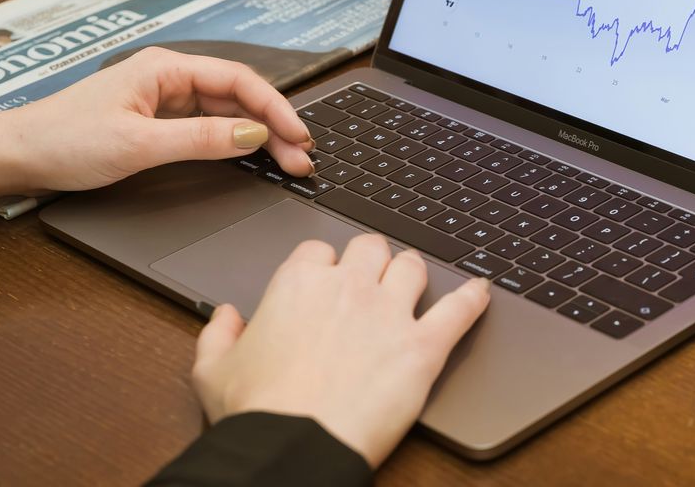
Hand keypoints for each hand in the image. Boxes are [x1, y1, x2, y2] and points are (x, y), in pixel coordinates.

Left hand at [0, 47, 312, 202]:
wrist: (16, 156)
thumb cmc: (64, 140)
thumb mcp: (138, 144)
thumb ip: (200, 139)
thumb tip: (252, 135)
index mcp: (165, 68)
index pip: (239, 81)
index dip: (276, 108)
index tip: (299, 136)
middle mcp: (168, 78)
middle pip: (238, 97)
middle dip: (274, 127)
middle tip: (302, 160)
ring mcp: (163, 100)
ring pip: (226, 113)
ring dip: (257, 137)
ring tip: (286, 162)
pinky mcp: (156, 123)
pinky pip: (206, 128)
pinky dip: (232, 143)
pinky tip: (250, 158)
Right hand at [191, 234, 491, 467]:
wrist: (292, 447)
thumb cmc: (255, 412)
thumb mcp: (212, 370)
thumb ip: (218, 334)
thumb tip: (224, 316)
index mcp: (298, 284)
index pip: (318, 251)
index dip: (323, 267)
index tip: (325, 282)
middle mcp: (348, 288)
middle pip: (370, 247)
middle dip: (371, 260)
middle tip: (371, 279)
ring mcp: (390, 314)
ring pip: (413, 266)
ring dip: (412, 272)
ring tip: (414, 283)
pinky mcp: (423, 348)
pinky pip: (459, 310)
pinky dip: (474, 298)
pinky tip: (482, 291)